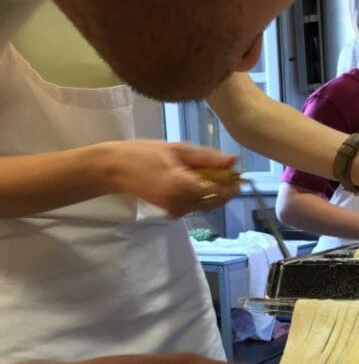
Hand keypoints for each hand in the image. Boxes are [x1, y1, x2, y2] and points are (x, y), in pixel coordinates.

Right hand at [96, 140, 240, 216]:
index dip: (233, 184)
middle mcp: (183, 204)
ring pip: (207, 204)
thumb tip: (233, 161)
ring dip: (213, 191)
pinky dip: (200, 195)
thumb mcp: (177, 149)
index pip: (220, 192)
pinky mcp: (173, 214)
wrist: (113, 170)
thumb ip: (208, 157)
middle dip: (225, 188)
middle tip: (224, 171)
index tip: (238, 174)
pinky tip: (192, 180)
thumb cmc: (143, 154)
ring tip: (205, 172)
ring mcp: (177, 212)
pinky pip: (196, 205)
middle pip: (216, 201)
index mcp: (184, 187)